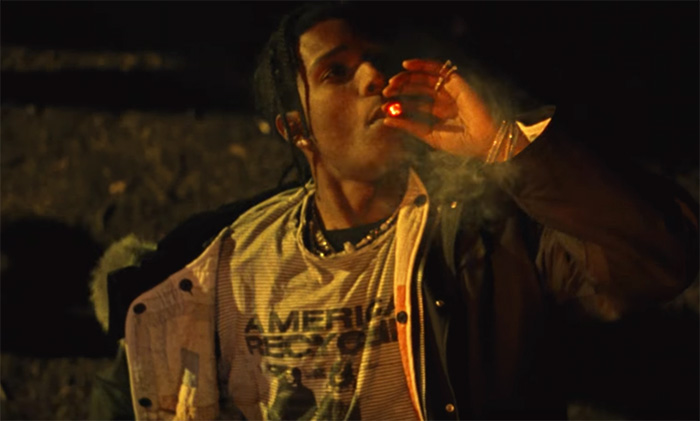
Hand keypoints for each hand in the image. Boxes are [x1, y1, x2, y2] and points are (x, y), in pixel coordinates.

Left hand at [381, 59, 499, 159]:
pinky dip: (422, 64)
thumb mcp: (429, 135)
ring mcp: (450, 89)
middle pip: (417, 88)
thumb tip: (385, 120)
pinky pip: (437, 68)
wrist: (483, 141)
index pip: (415, 103)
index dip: (399, 103)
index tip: (383, 107)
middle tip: (385, 92)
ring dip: (407, 78)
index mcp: (439, 112)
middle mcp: (444, 99)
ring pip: (424, 78)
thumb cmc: (461, 143)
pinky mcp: (457, 82)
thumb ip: (409, 126)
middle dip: (400, 88)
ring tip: (392, 83)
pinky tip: (406, 66)